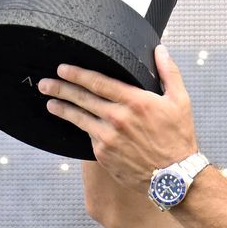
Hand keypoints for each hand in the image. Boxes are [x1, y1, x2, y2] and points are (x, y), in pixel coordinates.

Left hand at [39, 45, 198, 192]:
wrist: (174, 177)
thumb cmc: (178, 138)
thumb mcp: (180, 101)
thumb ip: (169, 72)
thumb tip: (160, 50)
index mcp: (135, 101)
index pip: (98, 82)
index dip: (77, 74)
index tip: (63, 69)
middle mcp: (117, 119)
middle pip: (82, 98)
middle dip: (60, 88)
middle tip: (46, 83)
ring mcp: (108, 138)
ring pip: (79, 118)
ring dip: (62, 109)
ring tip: (50, 102)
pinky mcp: (103, 154)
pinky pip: (88, 136)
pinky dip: (81, 128)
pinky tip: (75, 124)